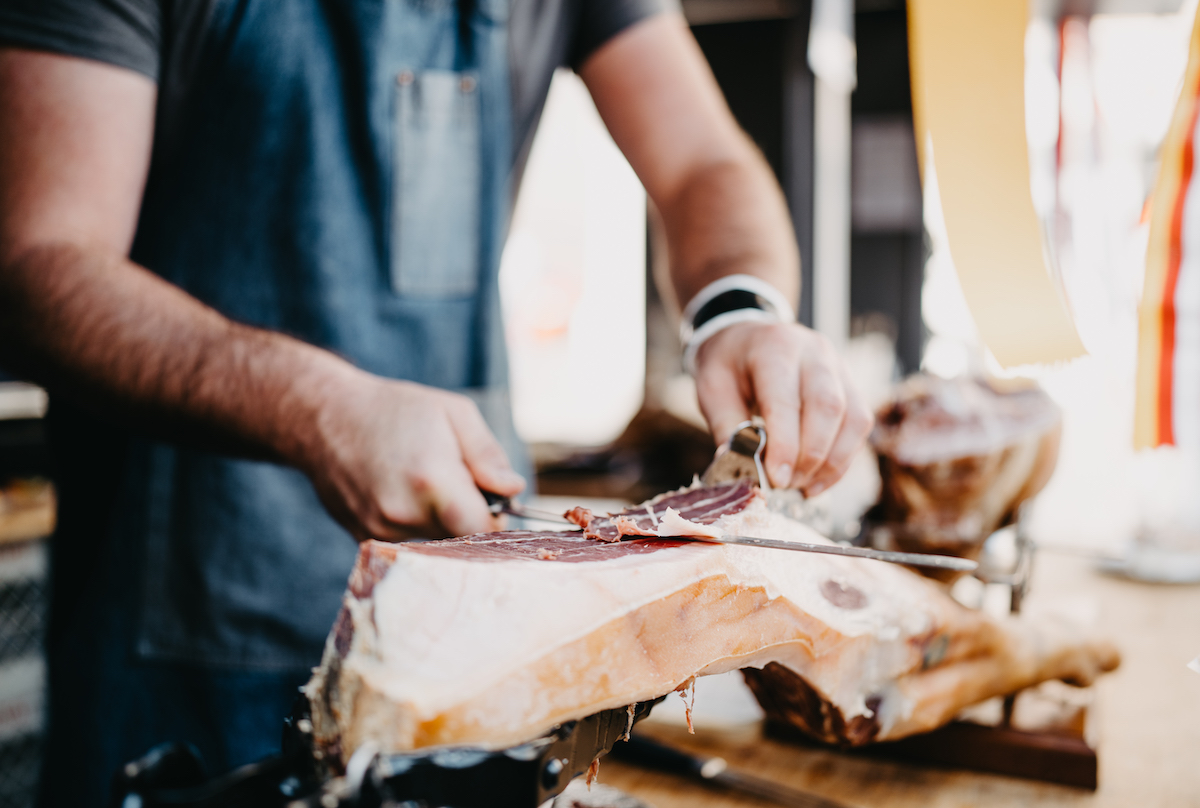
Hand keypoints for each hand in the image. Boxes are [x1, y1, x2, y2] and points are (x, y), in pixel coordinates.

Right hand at [296, 372, 524, 540]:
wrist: (324, 417)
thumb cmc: (395, 409)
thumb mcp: (453, 413)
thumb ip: (488, 455)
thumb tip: (513, 489)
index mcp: (433, 480)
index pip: (483, 529)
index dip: (495, 519)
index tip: (493, 501)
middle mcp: (404, 513)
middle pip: (458, 539)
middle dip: (466, 517)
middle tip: (458, 484)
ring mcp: (379, 529)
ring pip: (432, 544)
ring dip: (439, 523)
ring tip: (424, 484)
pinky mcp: (362, 537)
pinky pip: (405, 543)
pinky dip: (412, 525)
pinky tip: (400, 493)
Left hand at [694, 321, 872, 495]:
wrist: (747, 334)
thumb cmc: (729, 364)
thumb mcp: (712, 389)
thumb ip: (727, 426)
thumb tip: (743, 470)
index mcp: (774, 348)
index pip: (786, 400)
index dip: (785, 445)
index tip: (776, 480)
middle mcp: (814, 352)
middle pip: (828, 407)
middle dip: (810, 457)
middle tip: (786, 485)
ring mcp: (838, 366)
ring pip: (853, 419)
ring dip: (832, 462)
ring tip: (803, 486)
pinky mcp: (851, 385)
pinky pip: (859, 425)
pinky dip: (842, 459)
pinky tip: (818, 479)